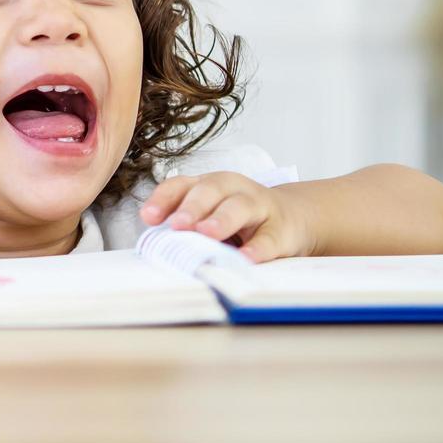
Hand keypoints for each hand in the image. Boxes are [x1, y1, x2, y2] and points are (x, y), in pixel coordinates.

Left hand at [138, 170, 313, 262]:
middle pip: (210, 190)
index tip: (148, 217)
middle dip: (192, 207)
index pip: (181, 185)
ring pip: (239, 207)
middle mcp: (233, 189)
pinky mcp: (281, 229)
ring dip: (222, 219)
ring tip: (207, 233)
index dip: (164, 199)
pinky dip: (257, 248)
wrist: (294, 218)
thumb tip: (158, 246)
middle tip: (178, 224)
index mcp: (209, 185)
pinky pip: (269, 237)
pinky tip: (246, 257)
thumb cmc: (241, 219)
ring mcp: (259, 206)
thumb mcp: (212, 215)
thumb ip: (188, 226)